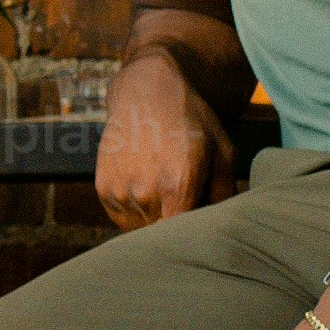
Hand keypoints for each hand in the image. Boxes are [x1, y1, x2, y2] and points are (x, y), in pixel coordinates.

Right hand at [98, 55, 242, 226]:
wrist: (146, 91)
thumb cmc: (190, 121)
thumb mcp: (222, 151)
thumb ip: (226, 195)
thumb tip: (223, 228)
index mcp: (178, 184)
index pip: (181, 238)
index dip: (191, 238)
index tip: (198, 229)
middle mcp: (144, 191)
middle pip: (163, 236)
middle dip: (176, 227)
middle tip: (186, 201)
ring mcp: (120, 191)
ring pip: (141, 230)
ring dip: (154, 219)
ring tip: (164, 187)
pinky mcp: (103, 189)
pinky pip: (122, 218)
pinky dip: (135, 210)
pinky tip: (145, 183)